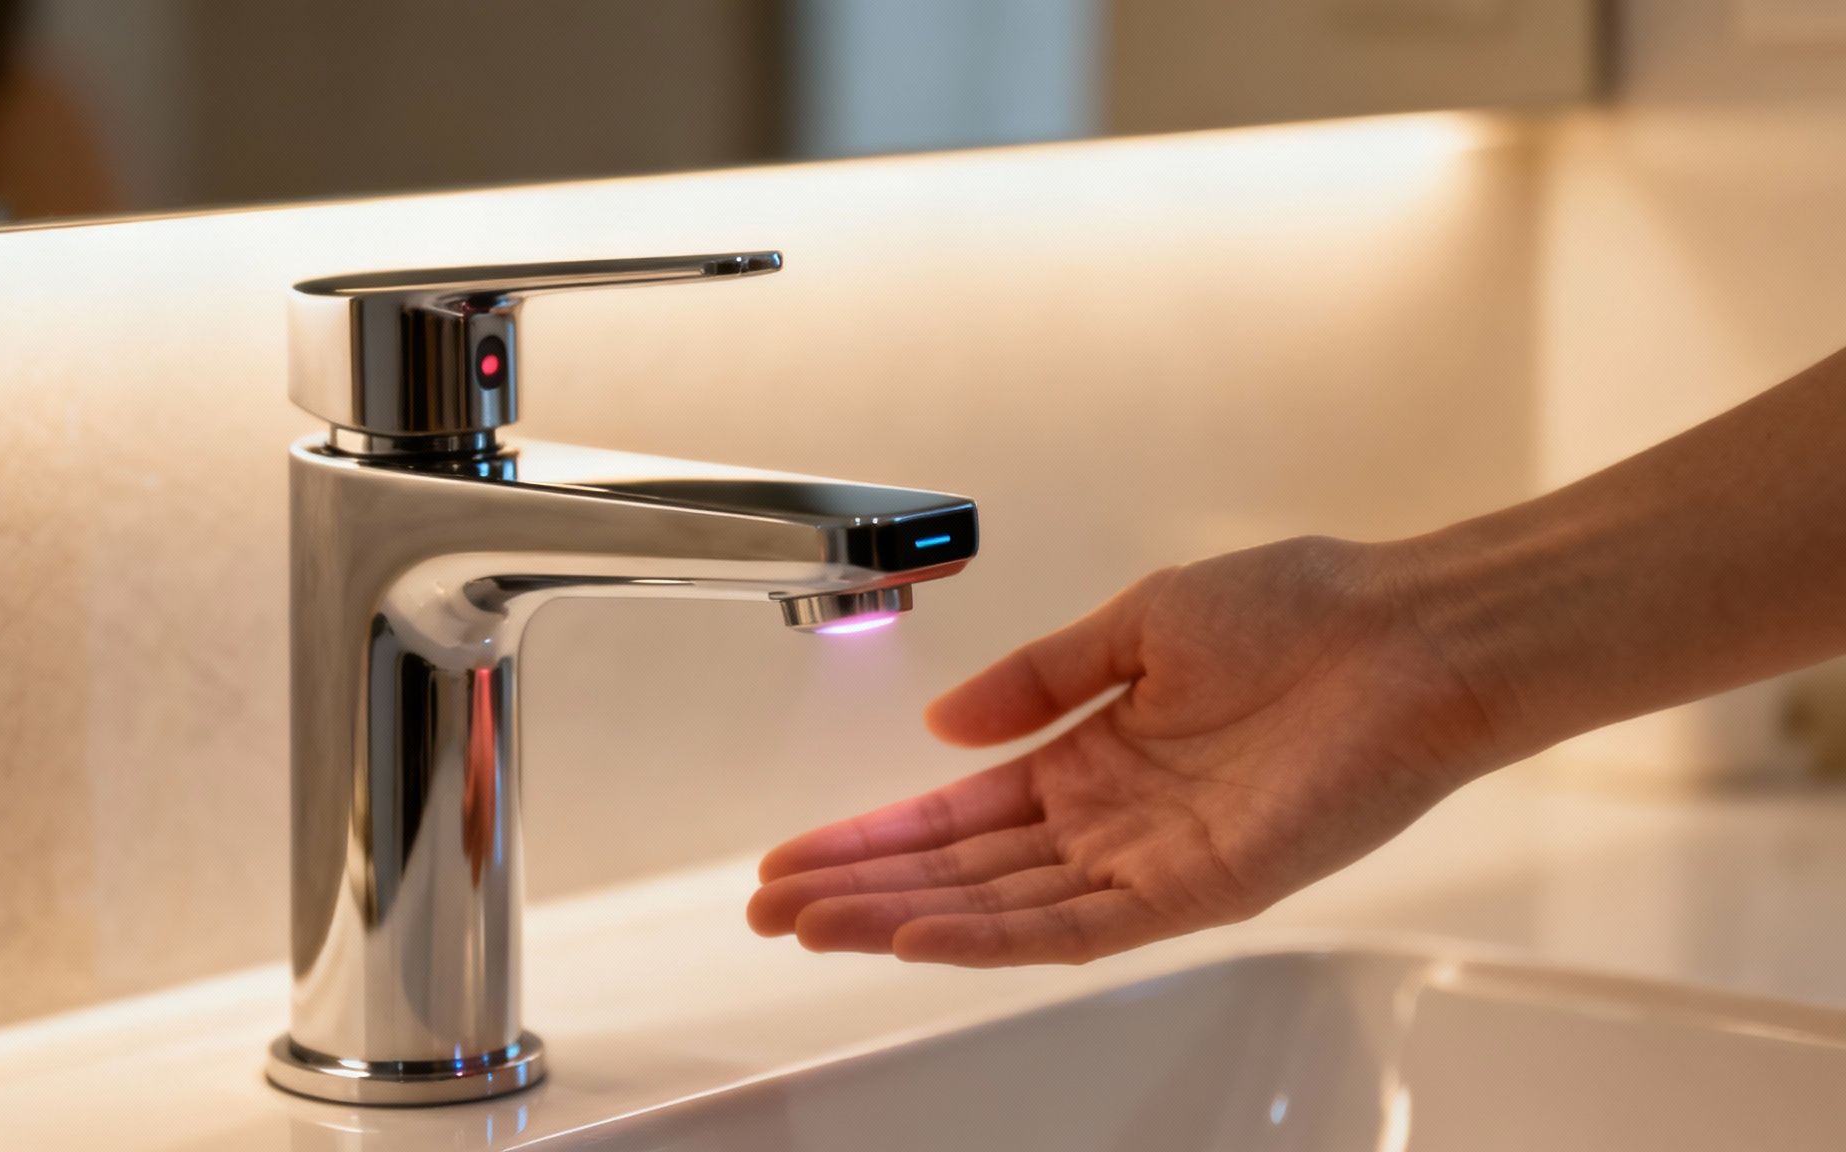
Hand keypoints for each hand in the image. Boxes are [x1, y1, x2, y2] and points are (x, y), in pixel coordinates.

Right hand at [747, 537, 1500, 966]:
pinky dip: (995, 938)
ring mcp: (1151, 861)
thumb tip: (946, 724)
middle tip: (771, 906)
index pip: (957, 814)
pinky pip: (1080, 928)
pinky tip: (919, 937)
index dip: (873, 833)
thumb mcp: (1139, 624)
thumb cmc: (1304, 613)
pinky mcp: (1199, 888)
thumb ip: (1037, 680)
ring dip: (901, 918)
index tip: (797, 851)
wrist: (1407, 633)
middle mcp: (1113, 821)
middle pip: (961, 871)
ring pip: (1001, 909)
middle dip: (860, 888)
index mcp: (1093, 758)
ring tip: (813, 925)